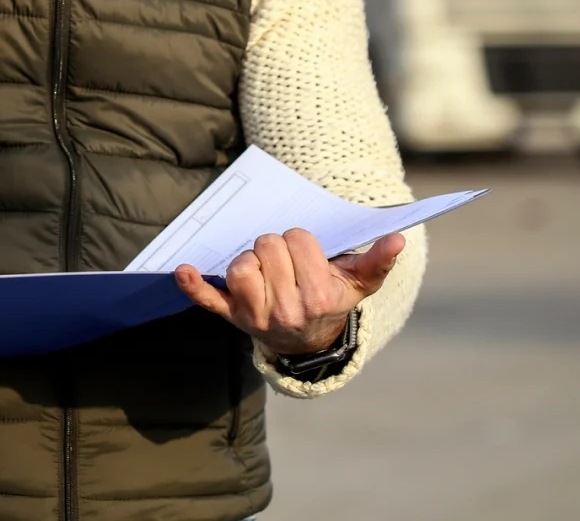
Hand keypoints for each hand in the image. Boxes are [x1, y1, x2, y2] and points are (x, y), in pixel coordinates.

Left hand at [174, 229, 404, 355]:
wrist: (309, 341)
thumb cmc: (333, 300)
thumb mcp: (359, 283)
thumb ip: (377, 260)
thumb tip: (397, 238)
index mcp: (317, 297)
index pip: (298, 240)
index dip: (302, 240)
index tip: (307, 253)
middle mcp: (285, 310)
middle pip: (267, 246)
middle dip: (276, 244)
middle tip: (285, 259)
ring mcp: (254, 315)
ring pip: (240, 266)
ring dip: (249, 258)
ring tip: (264, 268)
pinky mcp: (230, 316)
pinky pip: (207, 300)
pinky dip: (193, 285)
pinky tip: (181, 269)